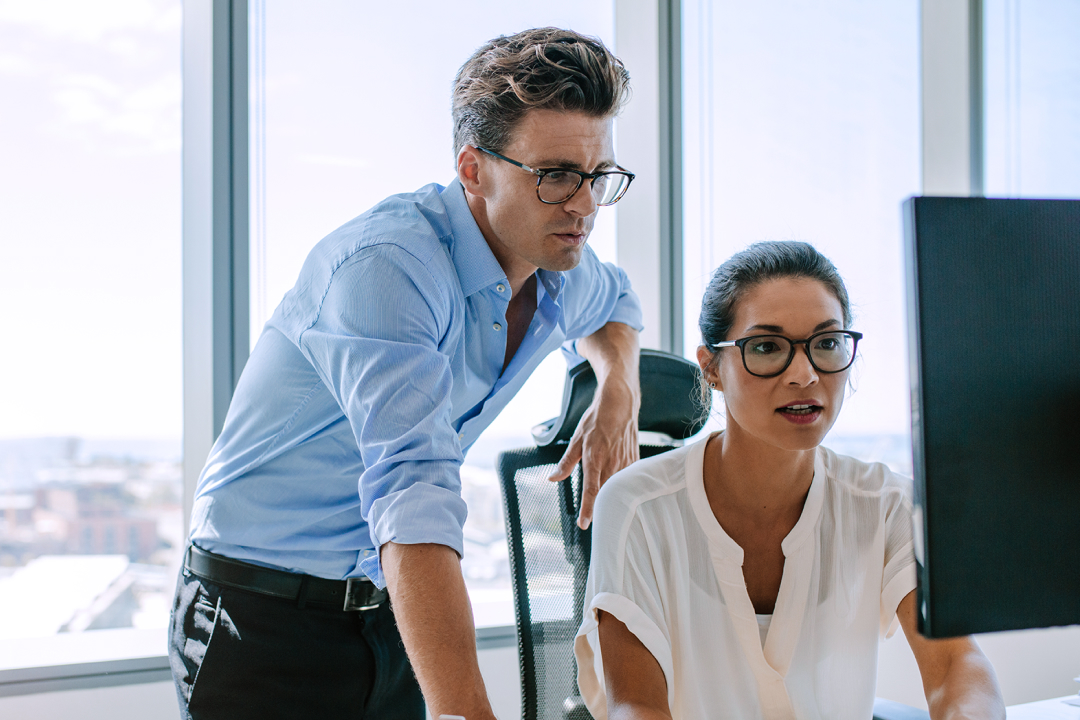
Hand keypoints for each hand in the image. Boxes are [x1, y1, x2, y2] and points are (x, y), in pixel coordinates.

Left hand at [547, 373, 639, 528]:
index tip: (585, 525)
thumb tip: (552, 478)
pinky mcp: (634, 461)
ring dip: (611, 499)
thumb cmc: (597, 419)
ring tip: (606, 512)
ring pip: (618, 488)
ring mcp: (625, 462)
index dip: (588, 509)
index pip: (591, 489)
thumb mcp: (576, 439)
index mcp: (594, 458)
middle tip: (592, 522)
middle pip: (606, 493)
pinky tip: (618, 491)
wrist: (620, 404)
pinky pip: (628, 479)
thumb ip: (566, 462)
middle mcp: (612, 463)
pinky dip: (622, 487)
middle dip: (599, 509)